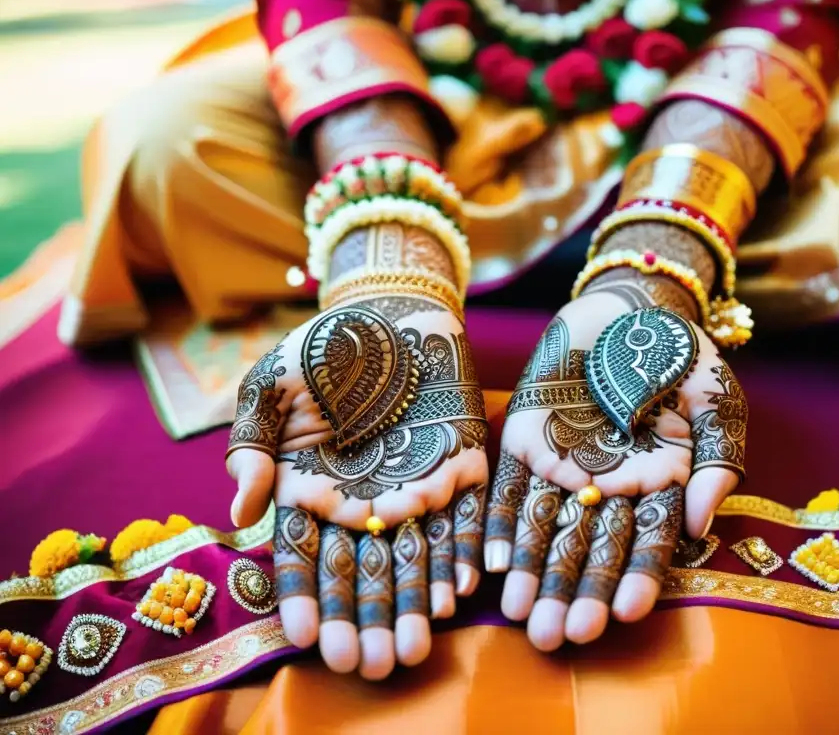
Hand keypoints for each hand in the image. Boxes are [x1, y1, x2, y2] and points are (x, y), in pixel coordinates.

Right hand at [226, 295, 487, 678]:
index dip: (304, 598)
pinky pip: (462, 517)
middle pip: (362, 572)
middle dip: (362, 619)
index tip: (303, 638)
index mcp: (312, 492)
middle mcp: (363, 502)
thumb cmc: (321, 350)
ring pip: (413, 557)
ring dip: (412, 603)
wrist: (388, 310)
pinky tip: (456, 590)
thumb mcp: (270, 389)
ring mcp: (414, 487)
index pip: (305, 557)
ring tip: (412, 647)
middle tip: (363, 663)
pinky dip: (461, 552)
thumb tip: (240, 514)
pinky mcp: (461, 466)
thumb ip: (251, 448)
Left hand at [484, 281, 745, 650]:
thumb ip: (717, 462)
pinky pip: (507, 489)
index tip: (623, 613)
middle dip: (575, 592)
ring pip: (545, 529)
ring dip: (533, 573)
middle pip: (590, 548)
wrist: (628, 306)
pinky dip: (499, 525)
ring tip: (521, 616)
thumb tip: (702, 527)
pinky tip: (491, 565)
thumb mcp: (717, 400)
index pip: (646, 542)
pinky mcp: (523, 441)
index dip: (636, 578)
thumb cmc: (683, 354)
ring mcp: (562, 465)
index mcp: (657, 486)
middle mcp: (607, 486)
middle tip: (559, 635)